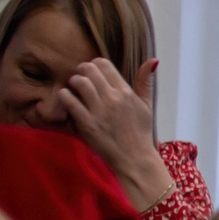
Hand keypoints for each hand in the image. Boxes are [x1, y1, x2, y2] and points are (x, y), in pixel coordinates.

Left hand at [53, 57, 170, 209]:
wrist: (135, 159)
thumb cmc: (140, 133)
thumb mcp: (146, 105)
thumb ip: (145, 82)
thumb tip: (153, 60)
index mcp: (126, 92)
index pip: (103, 64)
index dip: (94, 65)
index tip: (93, 74)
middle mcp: (113, 98)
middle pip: (88, 69)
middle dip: (81, 71)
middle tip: (81, 80)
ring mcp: (99, 111)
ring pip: (77, 82)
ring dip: (73, 83)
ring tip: (74, 90)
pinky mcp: (87, 123)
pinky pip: (68, 100)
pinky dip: (64, 96)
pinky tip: (68, 101)